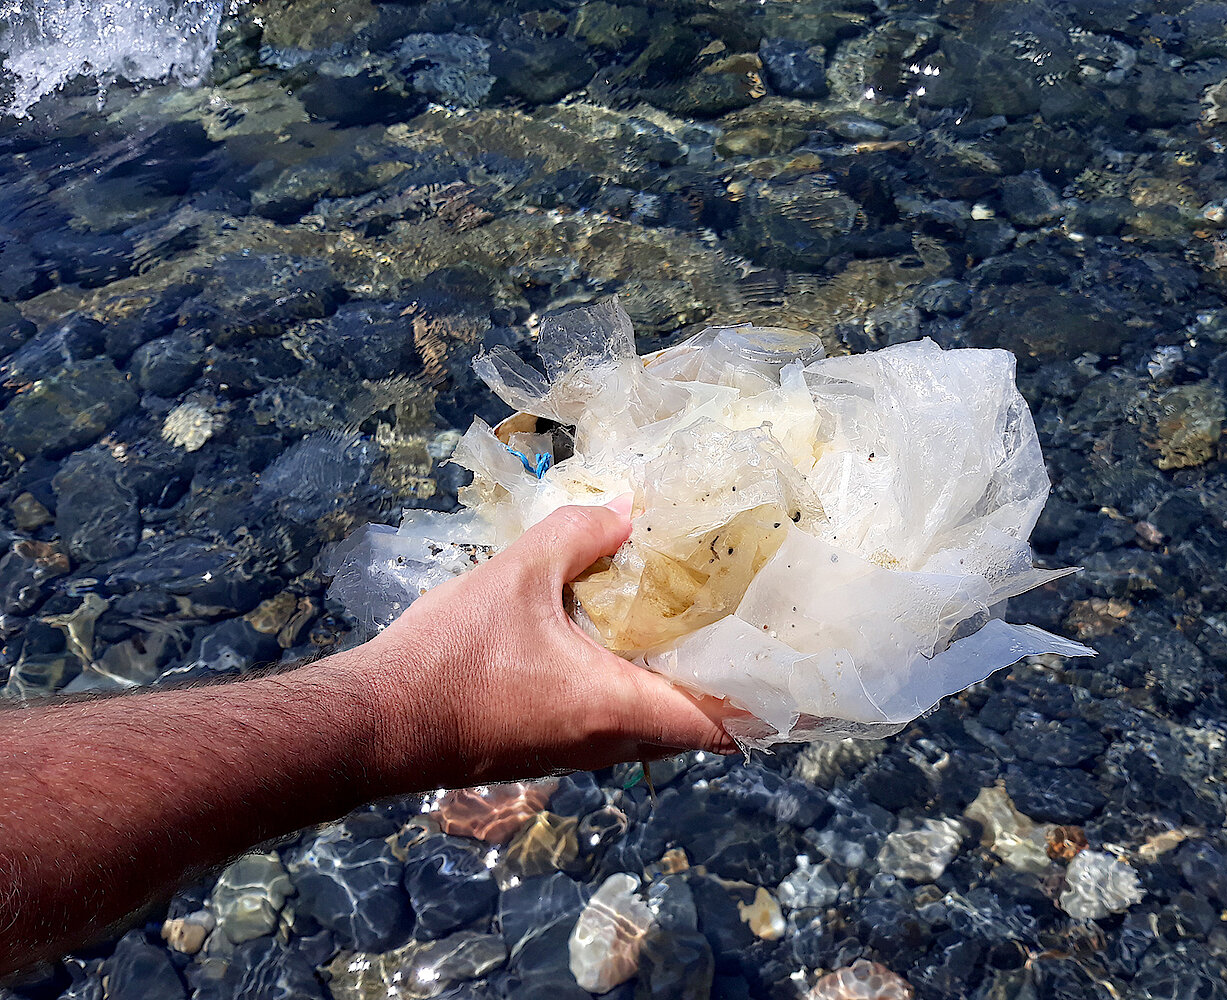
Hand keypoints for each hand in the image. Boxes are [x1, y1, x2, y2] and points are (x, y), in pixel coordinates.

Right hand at [364, 497, 737, 787]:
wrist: (374, 725)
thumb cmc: (452, 658)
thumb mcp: (518, 577)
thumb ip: (577, 536)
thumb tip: (625, 508)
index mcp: (621, 707)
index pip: (723, 724)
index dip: (769, 704)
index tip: (801, 674)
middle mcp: (610, 742)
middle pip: (694, 725)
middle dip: (729, 686)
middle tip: (752, 630)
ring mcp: (576, 751)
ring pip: (652, 724)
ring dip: (679, 685)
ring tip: (697, 625)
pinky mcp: (546, 747)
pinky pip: (613, 721)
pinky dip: (635, 687)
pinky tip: (623, 638)